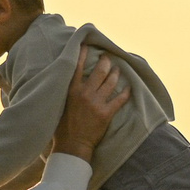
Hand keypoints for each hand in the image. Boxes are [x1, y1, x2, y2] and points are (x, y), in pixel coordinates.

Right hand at [51, 48, 128, 162]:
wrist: (72, 145)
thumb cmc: (63, 127)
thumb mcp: (60, 105)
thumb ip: (66, 92)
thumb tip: (71, 81)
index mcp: (71, 90)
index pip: (78, 67)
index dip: (83, 54)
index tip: (87, 45)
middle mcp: (85, 93)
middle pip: (99, 71)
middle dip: (106, 62)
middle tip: (108, 58)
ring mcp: (96, 103)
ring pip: (110, 82)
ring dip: (116, 74)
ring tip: (118, 70)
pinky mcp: (106, 114)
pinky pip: (119, 99)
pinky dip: (126, 93)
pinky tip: (129, 88)